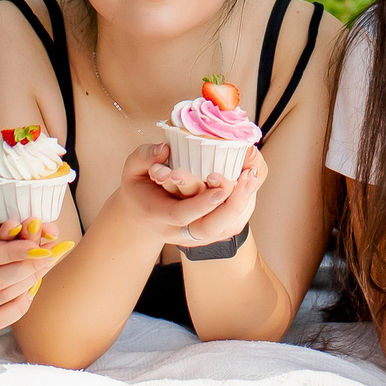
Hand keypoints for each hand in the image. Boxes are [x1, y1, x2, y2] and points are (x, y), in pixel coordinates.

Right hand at [108, 143, 238, 240]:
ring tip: (252, 175)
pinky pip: (231, 225)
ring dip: (242, 203)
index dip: (201, 201)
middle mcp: (178, 230)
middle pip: (208, 228)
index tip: (217, 180)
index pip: (180, 214)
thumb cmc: (140, 189)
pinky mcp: (210, 234)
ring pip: (224, 229)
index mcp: (157, 214)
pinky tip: (251, 182)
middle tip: (246, 178)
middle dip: (230, 206)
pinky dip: (244, 205)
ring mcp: (195, 236)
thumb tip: (165, 149)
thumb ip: (144, 156)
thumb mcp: (133, 170)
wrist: (143, 219)